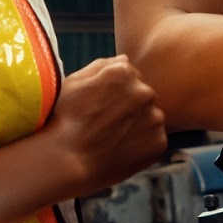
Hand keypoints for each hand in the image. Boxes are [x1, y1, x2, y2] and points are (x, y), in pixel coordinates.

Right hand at [44, 55, 166, 191]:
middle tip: (106, 125)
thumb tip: (125, 60)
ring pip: (150, 118)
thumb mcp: (73, 83)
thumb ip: (102, 66)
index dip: (114, 93)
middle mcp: (144, 91)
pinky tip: (121, 151)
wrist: (66, 163)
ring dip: (138, 125)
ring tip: (112, 140)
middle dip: (129, 107)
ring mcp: (154, 118)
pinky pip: (154, 140)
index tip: (100, 108)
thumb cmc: (64, 121)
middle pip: (142, 96)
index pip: (129, 76)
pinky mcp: (159, 142)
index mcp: (124, 72)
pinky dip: (142, 145)